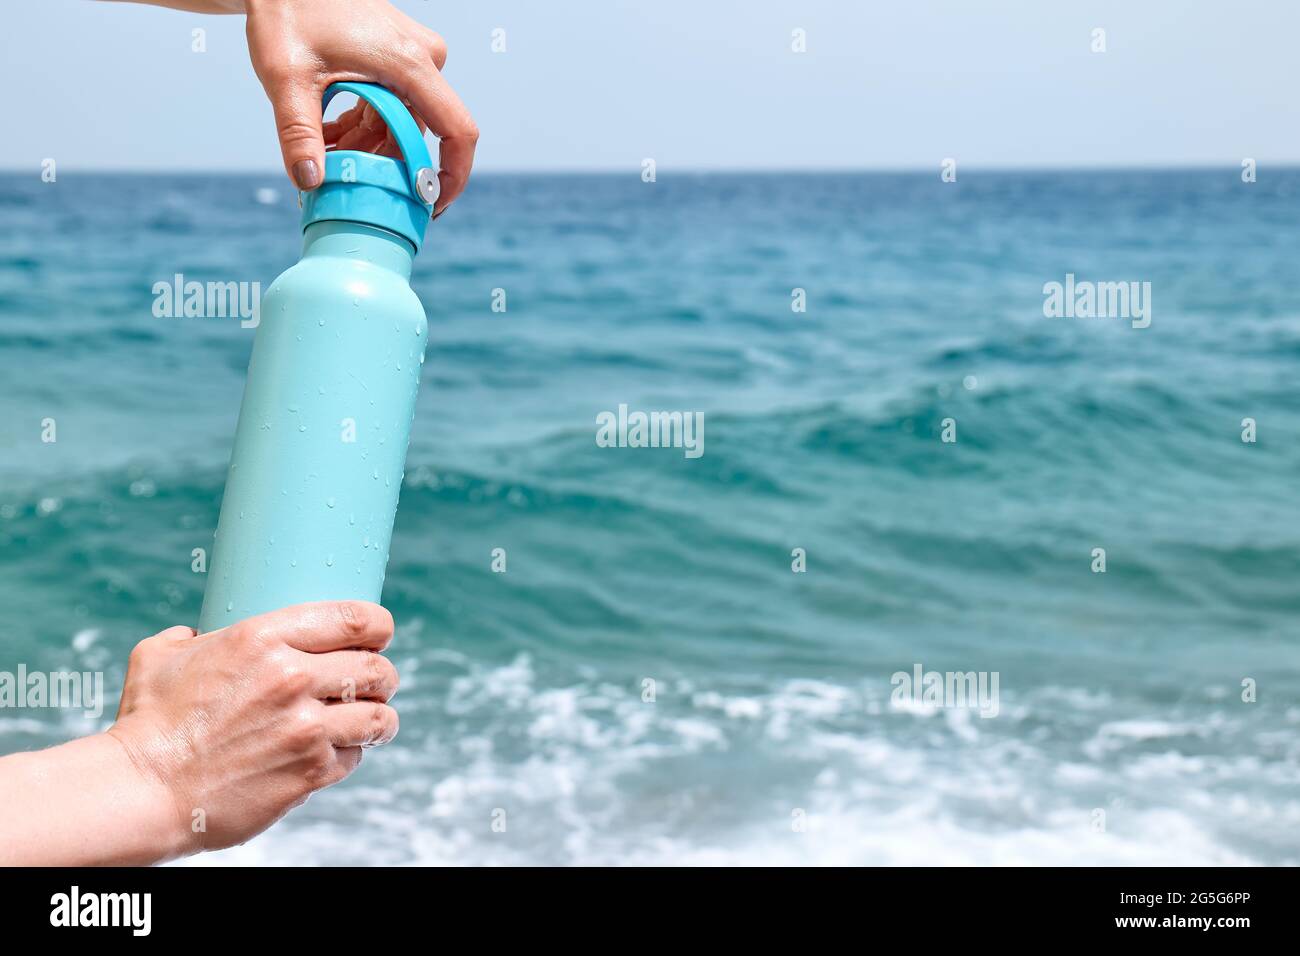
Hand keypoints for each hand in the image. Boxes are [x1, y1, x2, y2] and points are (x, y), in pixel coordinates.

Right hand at [108, 601, 399, 854]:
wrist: (141, 791)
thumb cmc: (147, 723)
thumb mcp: (160, 657)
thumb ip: (188, 638)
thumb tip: (194, 633)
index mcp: (263, 637)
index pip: (355, 617)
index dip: (379, 626)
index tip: (379, 634)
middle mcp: (292, 677)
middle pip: (377, 668)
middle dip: (382, 676)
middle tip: (374, 683)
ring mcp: (305, 727)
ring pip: (378, 716)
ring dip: (378, 718)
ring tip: (370, 720)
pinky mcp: (309, 772)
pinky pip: (354, 756)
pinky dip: (349, 755)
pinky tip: (334, 753)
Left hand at [244, 0, 477, 215]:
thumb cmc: (288, 9)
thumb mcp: (285, 75)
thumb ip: (298, 133)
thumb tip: (310, 183)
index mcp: (409, 64)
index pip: (458, 131)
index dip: (453, 176)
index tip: (433, 205)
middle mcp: (421, 60)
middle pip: (419, 133)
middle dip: (384, 164)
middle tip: (345, 182)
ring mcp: (411, 57)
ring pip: (402, 122)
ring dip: (368, 146)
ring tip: (324, 155)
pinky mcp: (396, 57)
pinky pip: (392, 104)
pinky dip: (364, 125)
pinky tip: (328, 133)